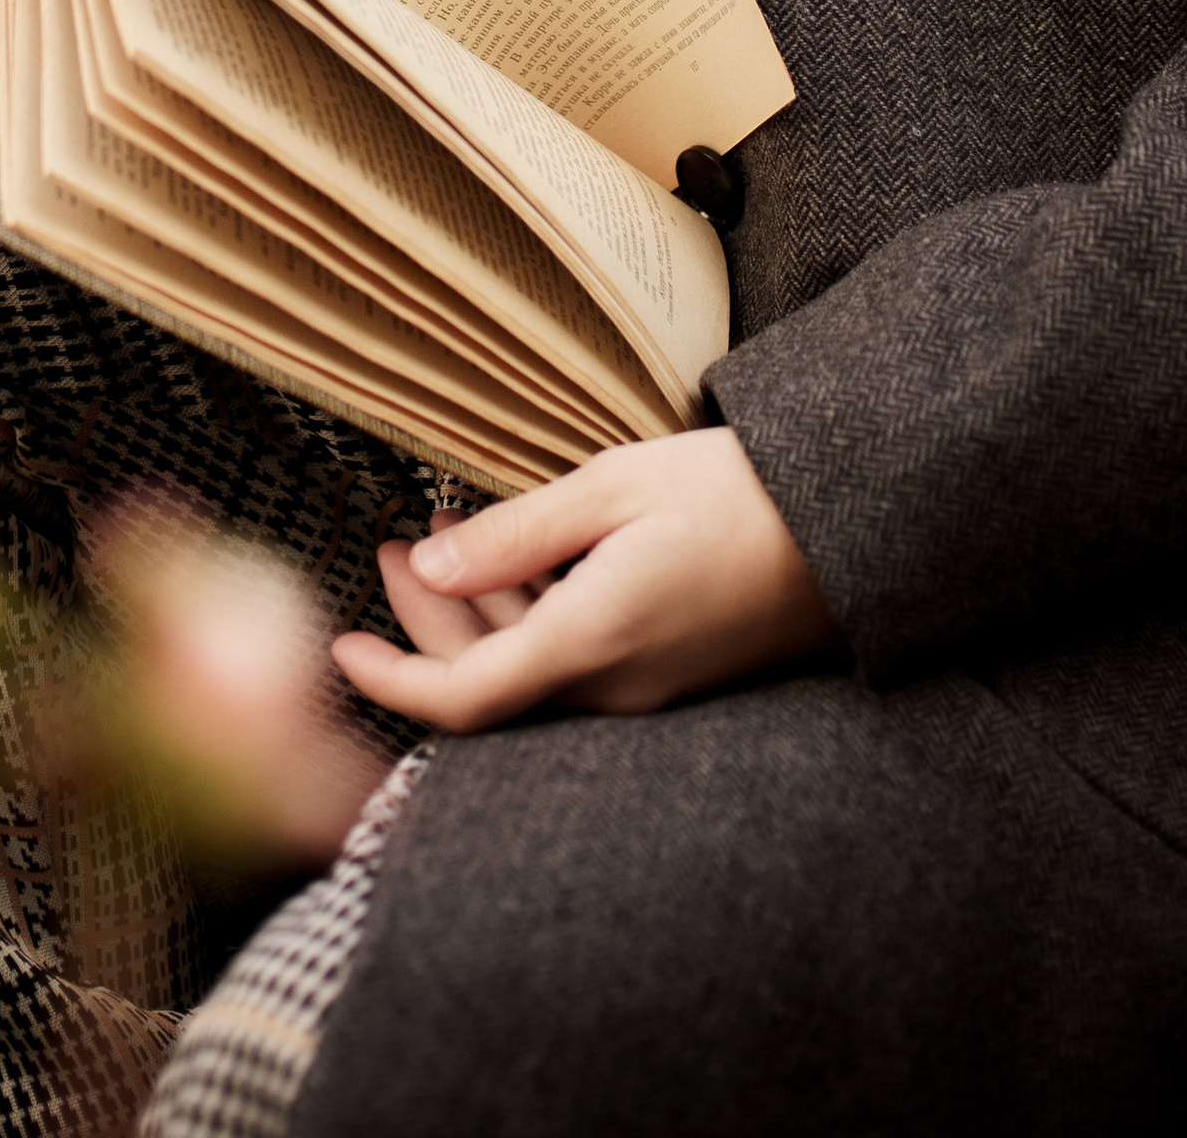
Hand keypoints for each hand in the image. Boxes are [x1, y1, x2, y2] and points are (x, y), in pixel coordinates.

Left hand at [329, 427, 837, 733]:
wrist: (846, 527)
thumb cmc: (735, 494)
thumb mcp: (614, 489)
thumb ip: (516, 536)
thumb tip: (428, 566)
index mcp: (593, 642)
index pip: (465, 697)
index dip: (394, 679)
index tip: (340, 650)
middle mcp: (615, 686)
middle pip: (491, 679)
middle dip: (427, 619)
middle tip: (390, 543)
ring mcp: (647, 687)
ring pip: (532, 667)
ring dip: (478, 609)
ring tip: (440, 530)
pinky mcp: (671, 672)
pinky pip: (576, 660)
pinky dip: (530, 615)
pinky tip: (519, 556)